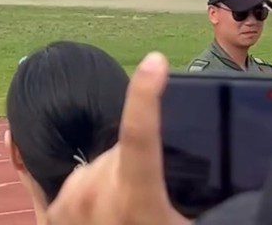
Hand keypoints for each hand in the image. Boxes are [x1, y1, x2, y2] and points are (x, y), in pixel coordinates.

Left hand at [47, 52, 187, 224]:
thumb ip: (197, 197)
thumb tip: (218, 179)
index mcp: (135, 199)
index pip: (140, 133)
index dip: (146, 93)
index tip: (155, 62)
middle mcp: (96, 196)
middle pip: (118, 153)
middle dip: (132, 166)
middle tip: (149, 202)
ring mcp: (70, 203)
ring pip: (97, 167)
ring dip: (110, 182)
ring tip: (124, 215)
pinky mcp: (53, 213)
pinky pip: (67, 180)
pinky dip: (84, 187)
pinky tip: (80, 193)